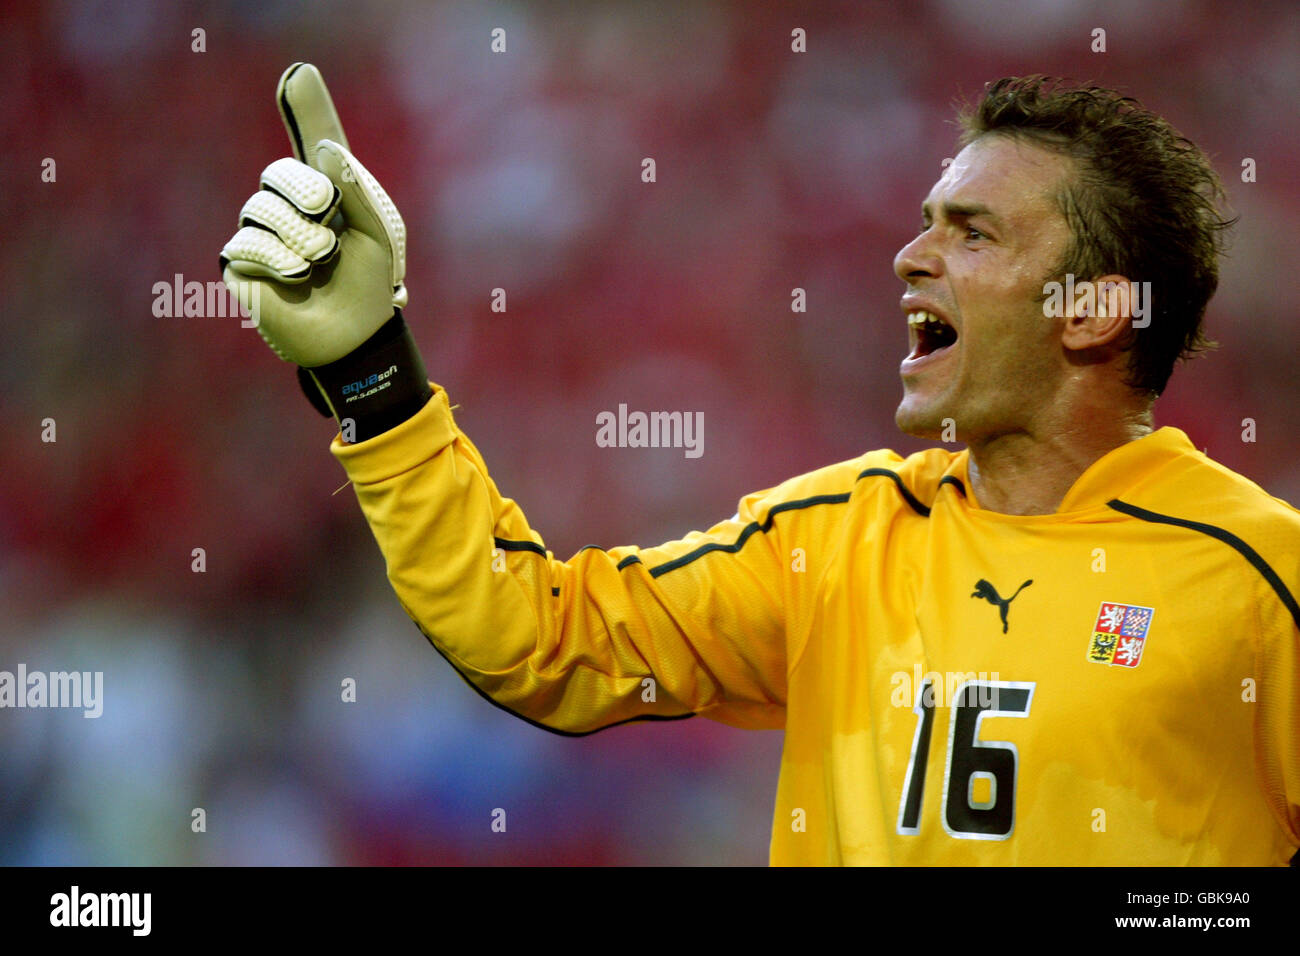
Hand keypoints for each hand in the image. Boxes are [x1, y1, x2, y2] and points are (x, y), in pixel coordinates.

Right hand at [219, 62, 407, 367]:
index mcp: (324, 192)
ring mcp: (261, 234)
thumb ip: (357, 188)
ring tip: (321, 263)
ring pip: (261, 208)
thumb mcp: (377, 234)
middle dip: (307, 192)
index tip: (300, 73)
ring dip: (301, 236)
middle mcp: (287, 207)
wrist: (357, 335)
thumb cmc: (370, 286)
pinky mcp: (242, 265)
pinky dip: (281, 260)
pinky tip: (298, 278)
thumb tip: (324, 149)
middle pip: (278, 171)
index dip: (305, 107)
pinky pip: (248, 243)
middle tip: (329, 217)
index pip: (312, 141)